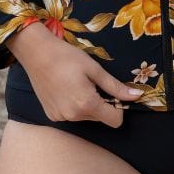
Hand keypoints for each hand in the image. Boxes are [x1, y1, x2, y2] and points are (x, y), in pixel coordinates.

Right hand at [6, 21, 143, 127]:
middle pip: (100, 118)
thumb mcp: (94, 69)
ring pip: (86, 117)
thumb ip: (115, 86)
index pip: (115, 120)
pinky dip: (73, 105)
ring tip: (76, 84)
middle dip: (101, 103)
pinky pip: (72, 115)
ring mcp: (61, 117)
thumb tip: (137, 96)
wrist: (36, 53)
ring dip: (87, 104)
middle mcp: (73, 116)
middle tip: (91, 82)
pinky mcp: (52, 116)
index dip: (118, 107)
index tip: (111, 91)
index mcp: (87, 104)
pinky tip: (65, 89)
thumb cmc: (67, 57)